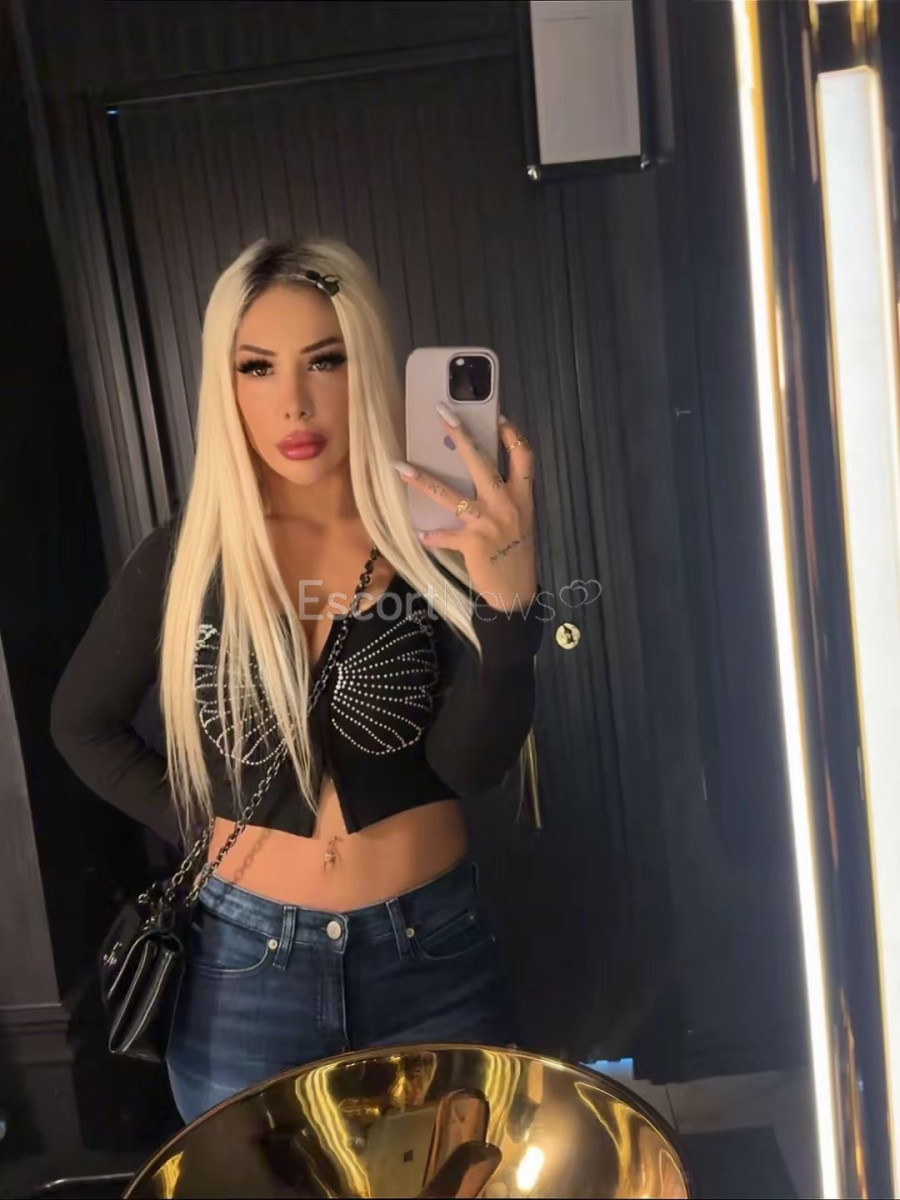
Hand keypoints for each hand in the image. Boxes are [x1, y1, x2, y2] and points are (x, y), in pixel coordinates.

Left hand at [392, 405, 536, 611]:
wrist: (516, 591)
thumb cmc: (515, 552)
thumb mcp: (519, 519)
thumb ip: (504, 496)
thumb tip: (477, 474)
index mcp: (522, 496)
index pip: (523, 457)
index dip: (512, 435)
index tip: (497, 417)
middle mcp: (507, 505)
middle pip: (482, 463)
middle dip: (462, 436)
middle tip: (443, 413)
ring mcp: (489, 524)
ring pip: (452, 496)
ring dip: (424, 481)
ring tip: (399, 467)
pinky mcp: (473, 544)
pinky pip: (445, 536)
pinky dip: (431, 536)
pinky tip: (419, 533)